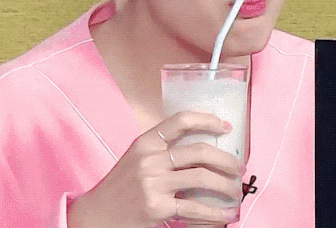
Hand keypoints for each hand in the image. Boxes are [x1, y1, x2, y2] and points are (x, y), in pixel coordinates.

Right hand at [67, 111, 244, 227]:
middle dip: (226, 159)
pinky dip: (215, 212)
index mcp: (146, 141)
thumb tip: (202, 148)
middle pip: (199, 150)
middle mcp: (150, 158)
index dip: (207, 120)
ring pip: (201, 177)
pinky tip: (227, 214)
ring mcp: (153, 182)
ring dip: (225, 184)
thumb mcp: (137, 157)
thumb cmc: (121, 185)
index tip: (225, 126)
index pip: (181, 120)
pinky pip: (194, 207)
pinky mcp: (156, 207)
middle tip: (238, 167)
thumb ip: (163, 149)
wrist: (96, 214)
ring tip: (236, 190)